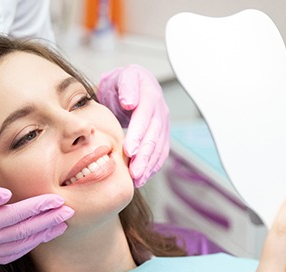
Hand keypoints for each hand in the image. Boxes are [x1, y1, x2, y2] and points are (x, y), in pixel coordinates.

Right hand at [0, 184, 73, 263]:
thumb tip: (7, 194)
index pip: (15, 216)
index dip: (39, 207)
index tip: (58, 199)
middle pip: (23, 233)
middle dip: (49, 221)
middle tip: (70, 211)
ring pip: (20, 247)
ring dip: (43, 235)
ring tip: (62, 225)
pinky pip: (10, 255)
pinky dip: (28, 247)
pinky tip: (39, 238)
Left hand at [97, 64, 169, 187]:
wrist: (131, 85)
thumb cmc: (123, 83)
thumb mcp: (122, 77)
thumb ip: (127, 87)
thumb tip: (130, 103)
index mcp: (150, 95)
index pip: (145, 117)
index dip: (138, 135)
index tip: (129, 150)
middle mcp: (160, 111)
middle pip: (154, 136)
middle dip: (145, 156)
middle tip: (134, 173)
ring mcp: (163, 124)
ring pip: (159, 148)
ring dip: (149, 166)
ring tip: (137, 180)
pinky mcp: (161, 136)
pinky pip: (160, 153)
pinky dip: (152, 167)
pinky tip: (143, 178)